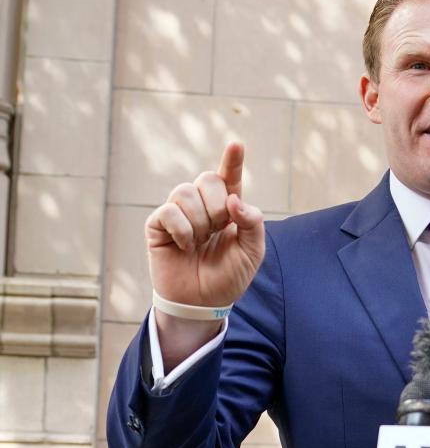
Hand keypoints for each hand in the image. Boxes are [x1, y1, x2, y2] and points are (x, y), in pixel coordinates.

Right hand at [145, 143, 264, 364]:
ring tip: (200, 241)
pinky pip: (169, 211)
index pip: (230, 178)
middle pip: (207, 179)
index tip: (237, 144)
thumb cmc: (228, 276)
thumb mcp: (252, 251)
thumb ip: (252, 222)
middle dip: (217, 205)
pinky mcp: (158, 225)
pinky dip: (182, 230)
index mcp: (228, 208)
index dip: (233, 160)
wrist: (203, 302)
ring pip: (185, 191)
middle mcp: (202, 205)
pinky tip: (185, 246)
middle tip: (217, 230)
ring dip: (199, 220)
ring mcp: (179, 213)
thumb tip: (234, 200)